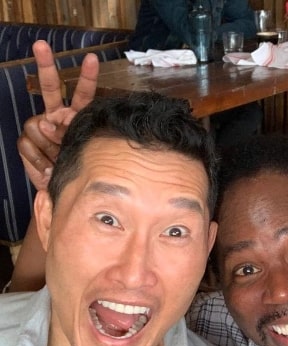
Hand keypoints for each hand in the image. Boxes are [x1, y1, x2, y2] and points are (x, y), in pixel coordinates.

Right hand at [17, 40, 98, 189]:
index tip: (92, 58)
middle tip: (42, 45)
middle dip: (46, 66)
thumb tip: (48, 122)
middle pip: (51, 88)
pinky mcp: (27, 141)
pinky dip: (38, 159)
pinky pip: (29, 143)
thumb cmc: (80, 170)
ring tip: (58, 160)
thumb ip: (70, 133)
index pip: (83, 93)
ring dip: (49, 147)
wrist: (62, 191)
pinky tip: (47, 167)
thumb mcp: (84, 151)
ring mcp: (41, 127)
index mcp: (78, 116)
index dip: (87, 77)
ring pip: (38, 125)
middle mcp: (58, 116)